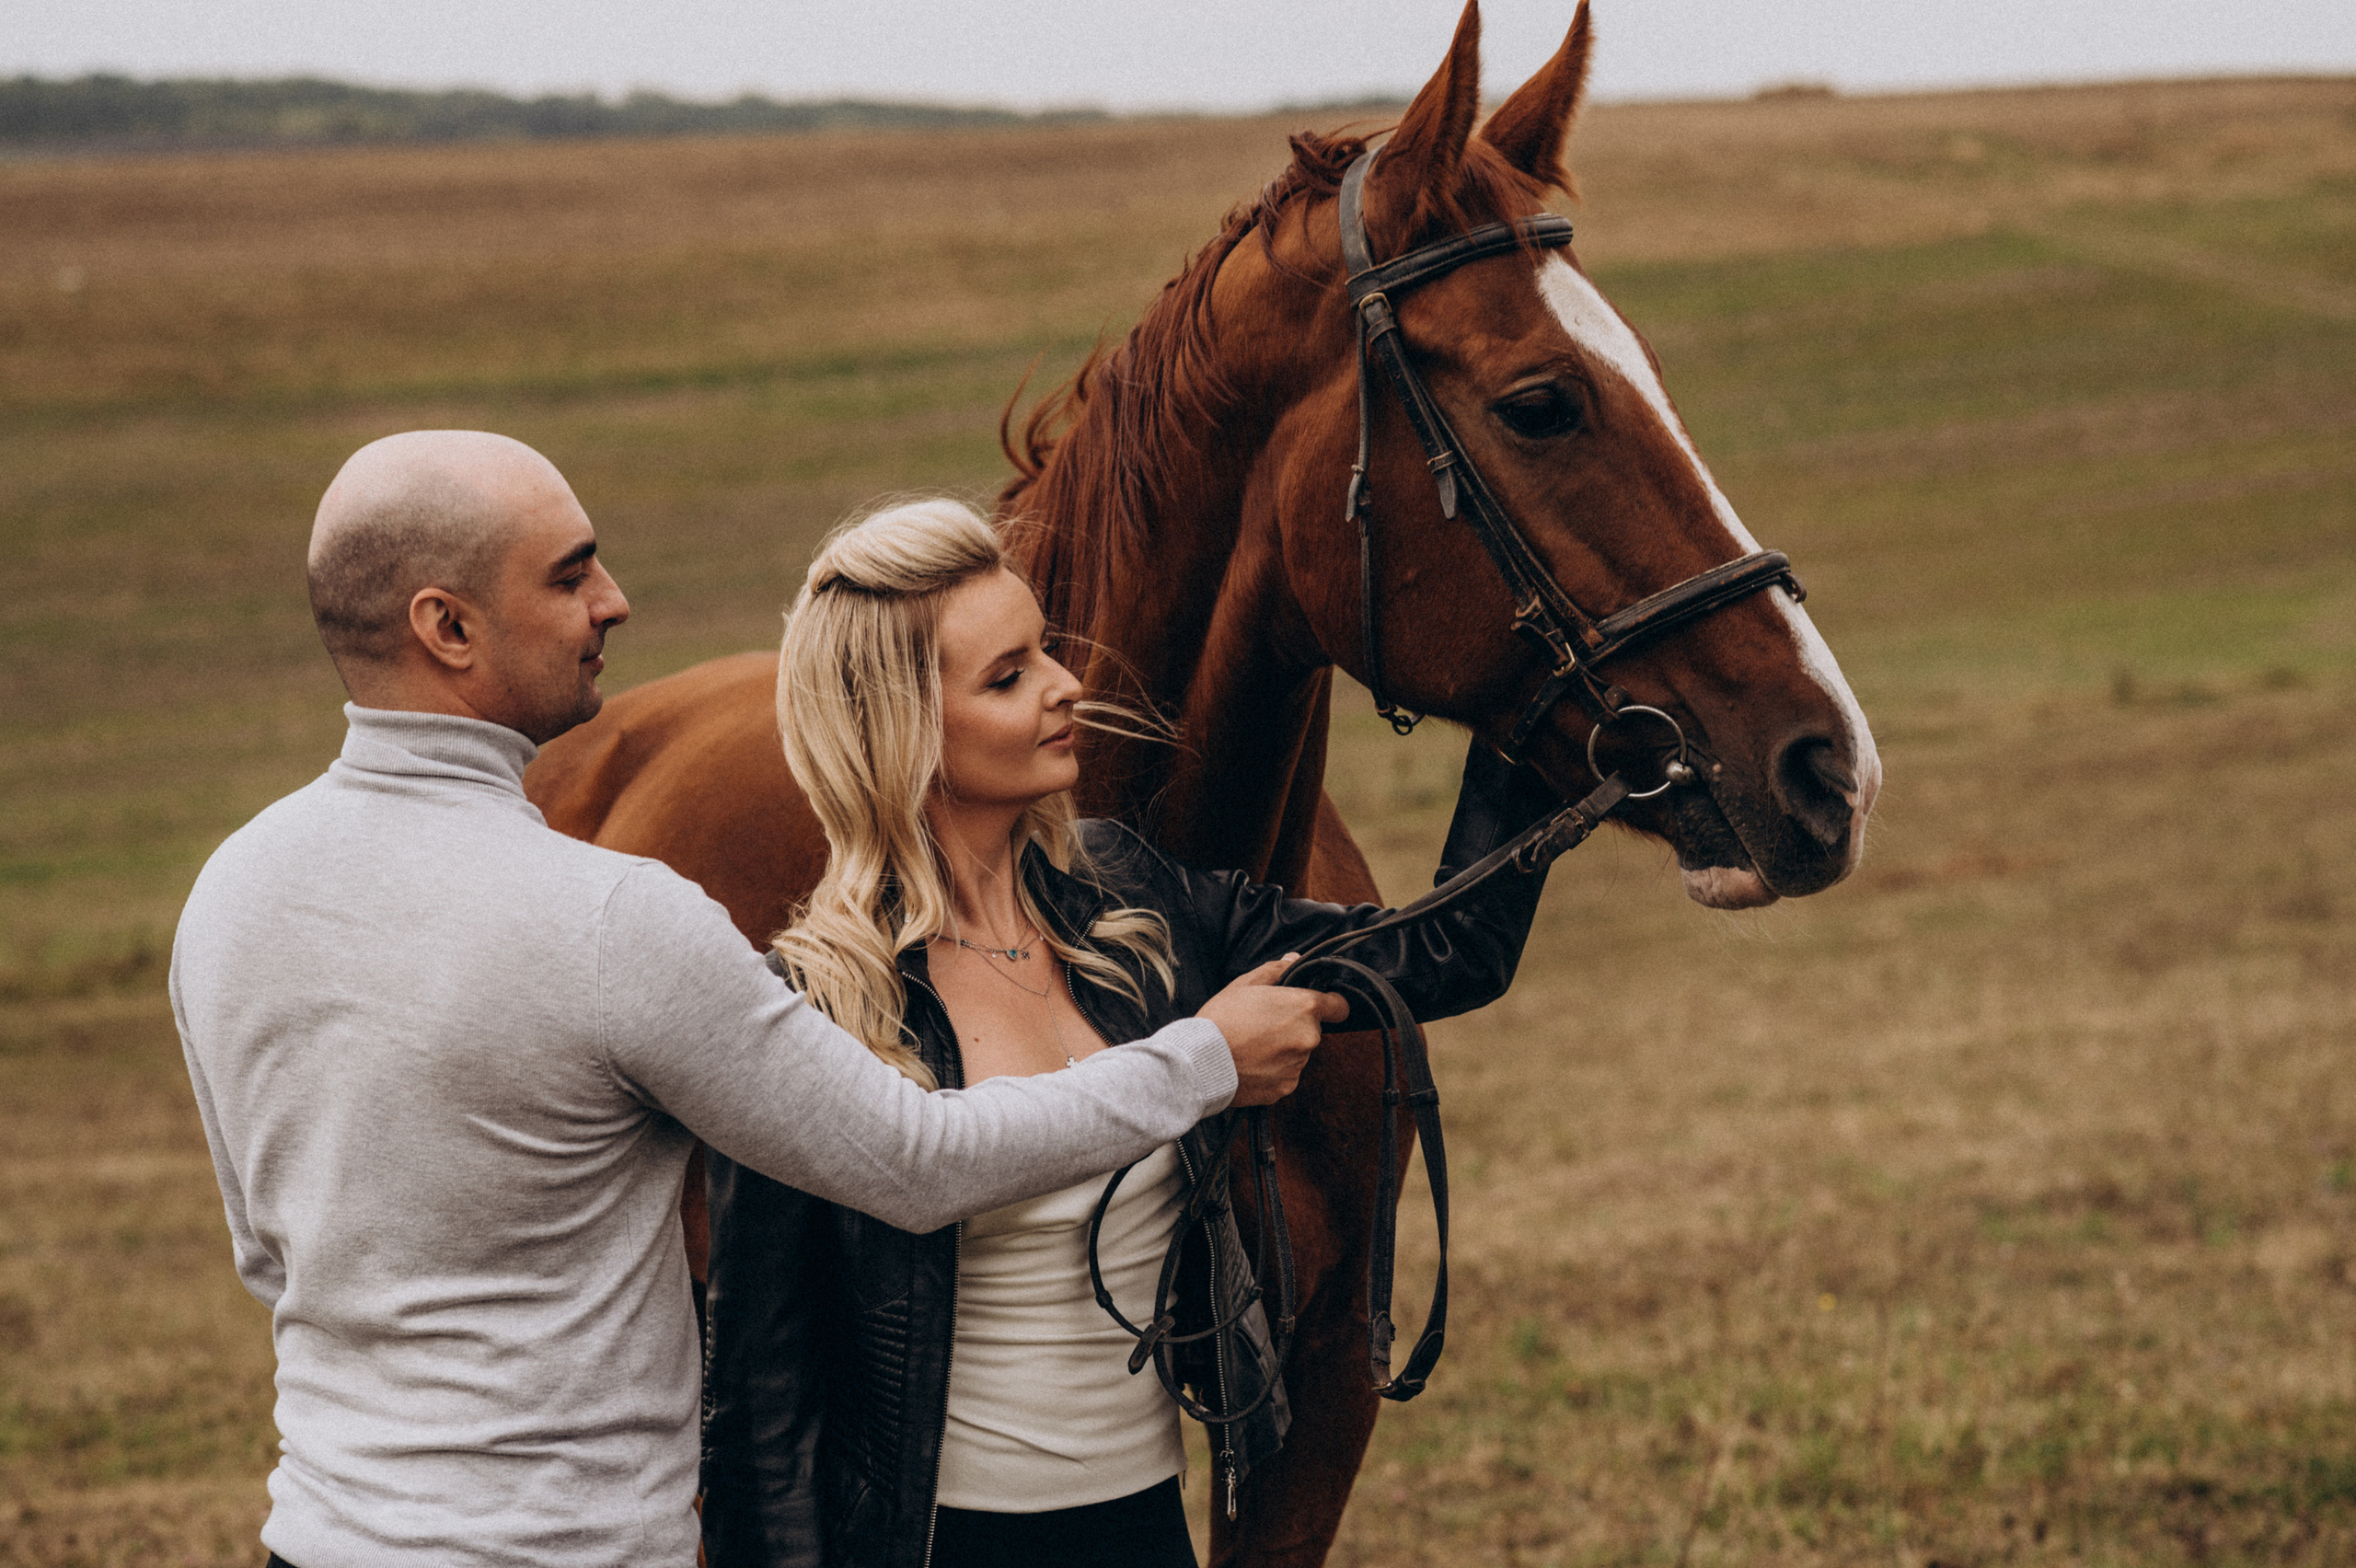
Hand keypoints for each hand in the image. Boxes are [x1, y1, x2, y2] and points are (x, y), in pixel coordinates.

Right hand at [1197, 956, 1346, 1106]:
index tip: (1320, 1006)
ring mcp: (1299, 1065)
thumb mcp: (1244, 984)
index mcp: (1304, 1007)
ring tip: (1252, 1045)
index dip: (1330, 1004)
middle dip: (1294, 1026)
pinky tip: (1251, 1063)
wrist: (1200, 1062)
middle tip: (1263, 1024)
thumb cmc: (1221, 1020)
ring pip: (1298, 1053)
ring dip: (1283, 1049)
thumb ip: (1276, 970)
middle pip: (1312, 1029)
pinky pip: (1286, 1074)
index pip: (1339, 1006)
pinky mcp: (1286, 1087)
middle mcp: (1309, 1037)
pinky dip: (1273, 1070)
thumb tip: (1294, 959)